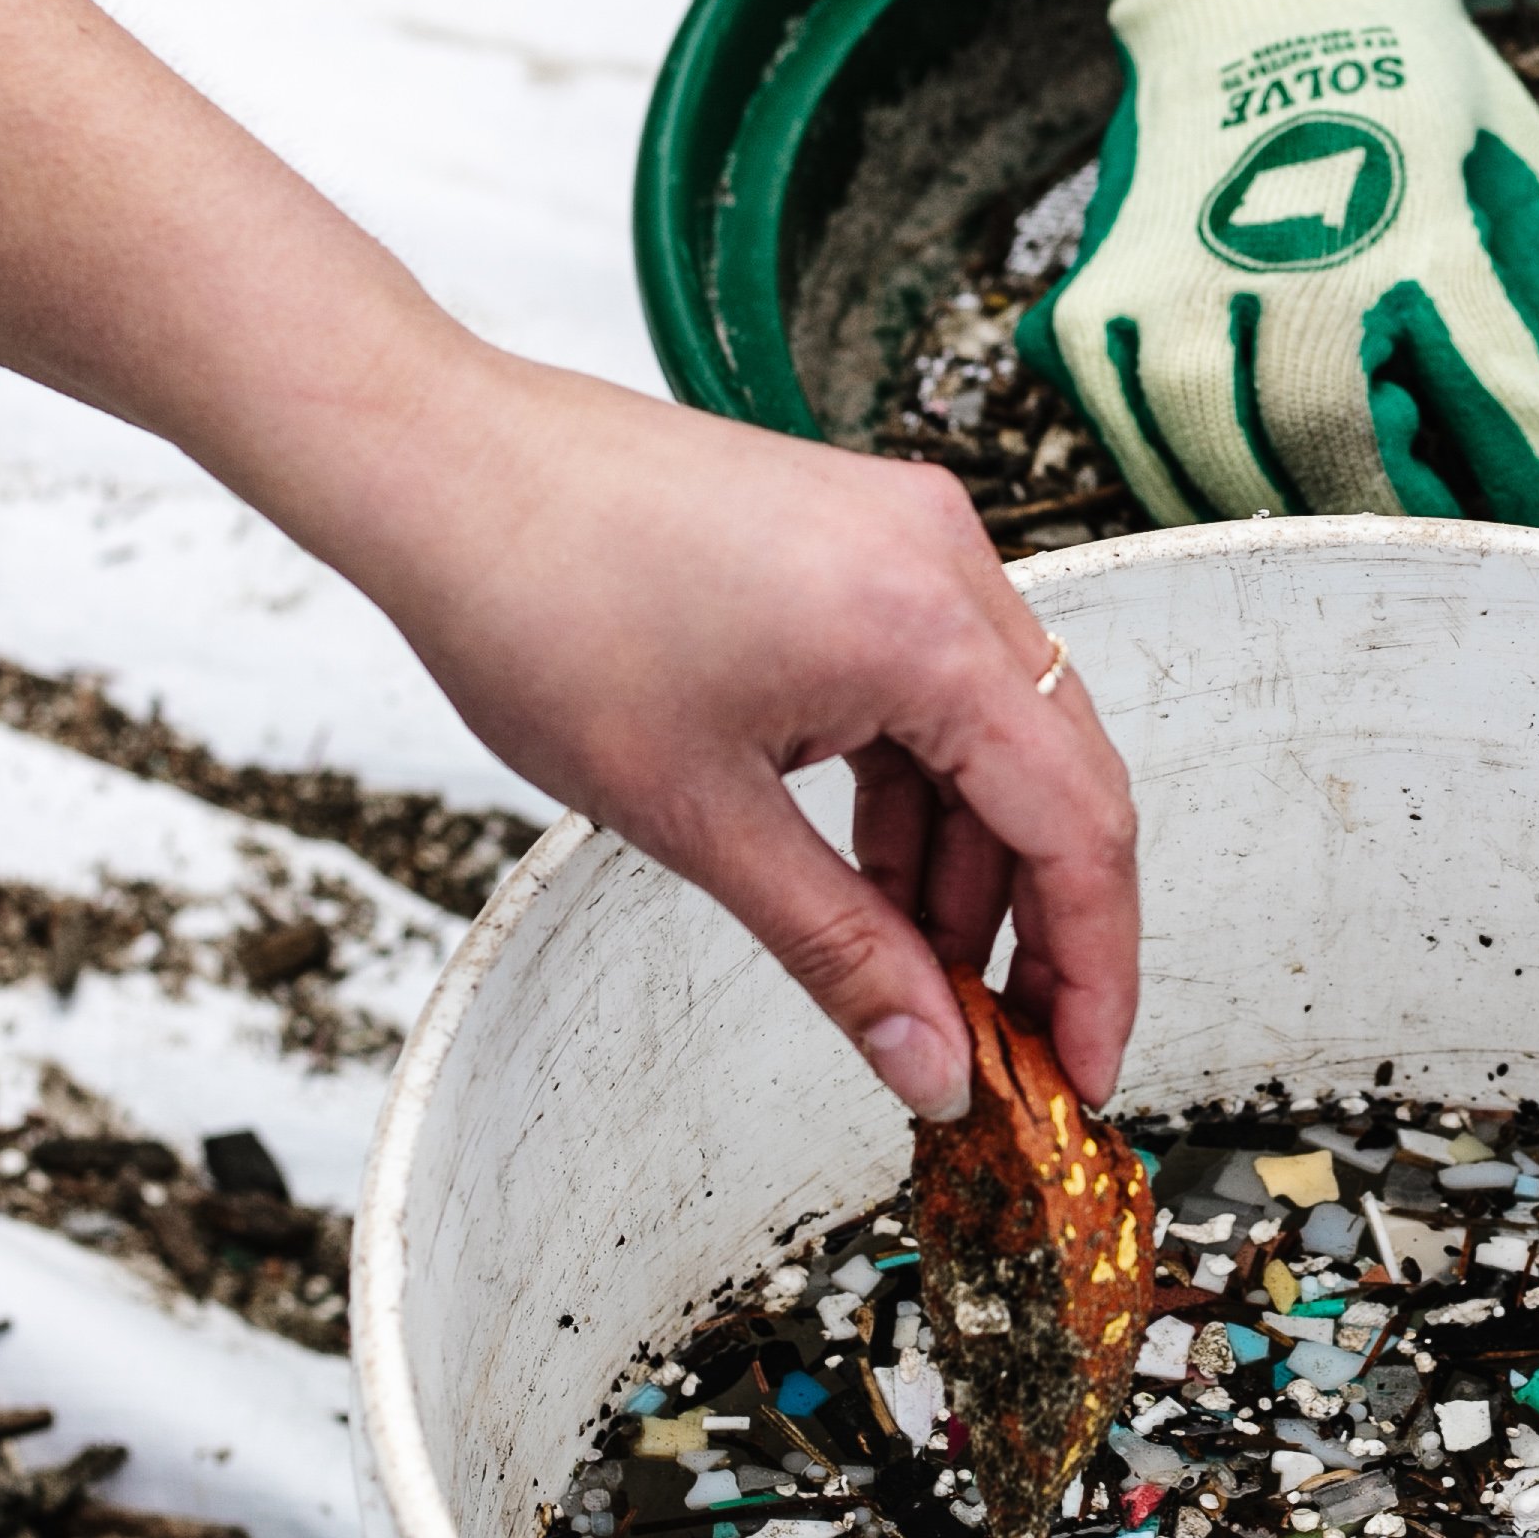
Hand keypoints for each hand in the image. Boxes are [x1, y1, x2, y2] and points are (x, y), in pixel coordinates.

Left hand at [0, 0, 1137, 1111]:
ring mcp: (911, 537)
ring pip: (999, 736)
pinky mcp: (866, 536)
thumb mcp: (697, 819)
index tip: (1083, 1072)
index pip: (1080, 825)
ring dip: (969, 863)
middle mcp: (947, 562)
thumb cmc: (540, 608)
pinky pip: (938, 683)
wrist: (443, 465)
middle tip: (1008, 1050)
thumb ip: (841, 953)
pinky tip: (871, 875)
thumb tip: (931, 1067)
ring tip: (913, 978)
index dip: (1096, 965)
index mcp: (927, 627)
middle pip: (1062, 778)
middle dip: (1040, 926)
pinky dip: (918, 787)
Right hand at [1020, 0, 1538, 533]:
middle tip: (1462, 535)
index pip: (1494, 394)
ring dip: (1304, 519)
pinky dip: (1196, 488)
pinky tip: (1253, 497)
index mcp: (1411, 218)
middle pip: (1344, 450)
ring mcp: (1175, 281)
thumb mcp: (1513, 175)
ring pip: (1230, 463)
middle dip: (1413, 516)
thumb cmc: (1401, 78)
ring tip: (1361, 528)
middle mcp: (1282, 256)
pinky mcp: (1099, 300)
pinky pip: (1136, 440)